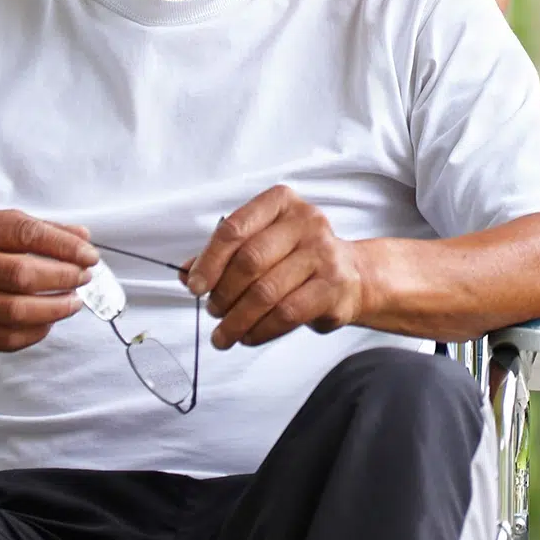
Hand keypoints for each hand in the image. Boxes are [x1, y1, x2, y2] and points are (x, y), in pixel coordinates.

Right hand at [0, 205, 97, 352]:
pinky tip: (49, 320)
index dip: (64, 246)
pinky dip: (36, 331)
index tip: (90, 256)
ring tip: (73, 301)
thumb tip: (83, 237)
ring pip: (15, 312)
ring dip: (55, 308)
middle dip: (63, 278)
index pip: (25, 233)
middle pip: (21, 275)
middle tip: (84, 278)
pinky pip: (6, 338)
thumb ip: (40, 228)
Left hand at [185, 186, 366, 349]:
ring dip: (237, 320)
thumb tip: (187, 273)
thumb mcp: (262, 244)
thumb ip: (225, 254)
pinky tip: (249, 337)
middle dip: (223, 293)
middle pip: (249, 260)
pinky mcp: (333, 286)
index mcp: (280, 203)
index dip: (209, 260)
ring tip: (224, 333)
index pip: (235, 228)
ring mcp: (323, 252)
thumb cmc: (297, 257)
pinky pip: (286, 313)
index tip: (195, 286)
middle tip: (213, 311)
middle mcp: (305, 221)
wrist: (352, 275)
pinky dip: (260, 330)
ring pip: (266, 292)